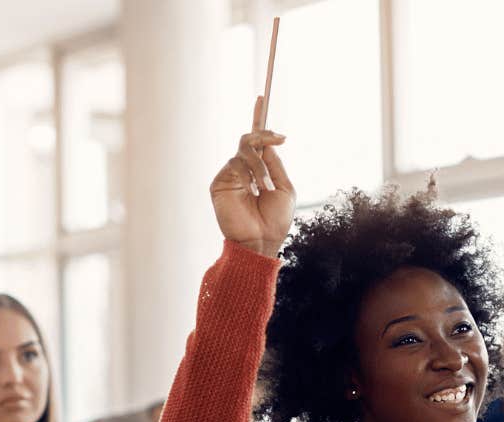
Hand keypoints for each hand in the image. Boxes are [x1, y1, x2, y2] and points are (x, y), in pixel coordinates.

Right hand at [210, 99, 293, 258]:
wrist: (261, 241)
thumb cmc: (275, 220)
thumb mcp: (284, 187)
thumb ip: (274, 164)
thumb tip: (267, 143)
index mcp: (260, 169)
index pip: (257, 140)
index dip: (258, 118)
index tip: (262, 97)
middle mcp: (244, 168)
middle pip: (250, 139)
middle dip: (265, 136)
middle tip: (280, 138)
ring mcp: (231, 175)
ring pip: (244, 151)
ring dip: (259, 167)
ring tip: (265, 188)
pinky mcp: (220, 183)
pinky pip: (234, 165)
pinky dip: (248, 176)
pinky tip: (253, 192)